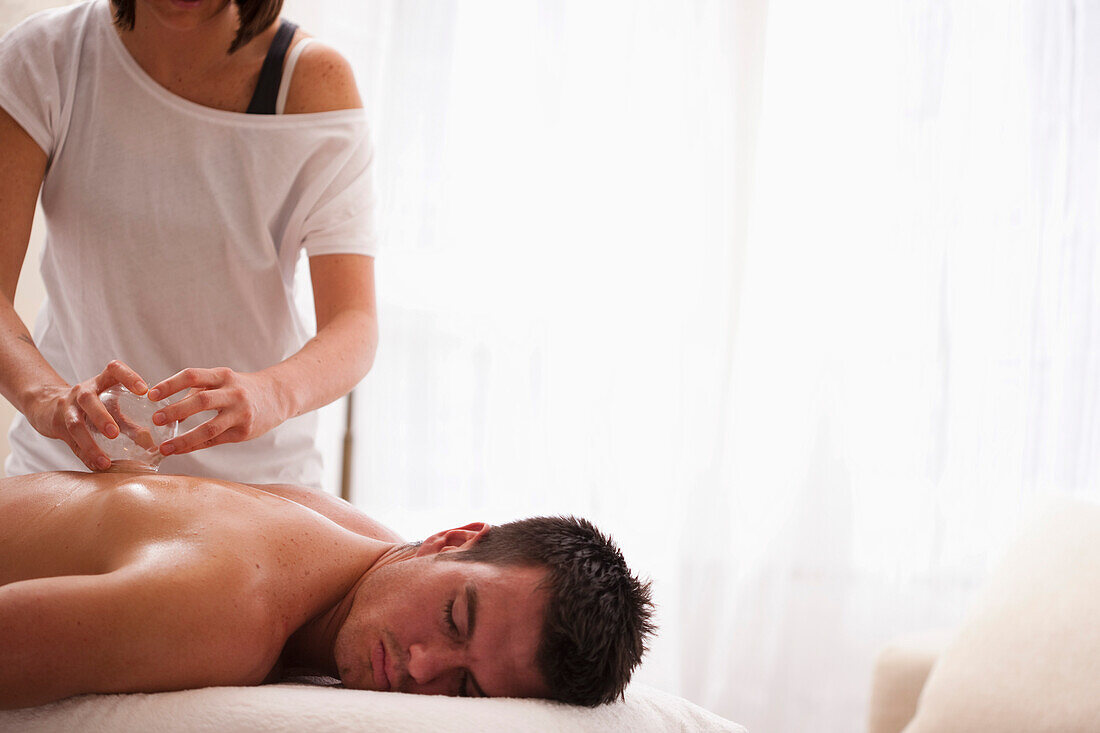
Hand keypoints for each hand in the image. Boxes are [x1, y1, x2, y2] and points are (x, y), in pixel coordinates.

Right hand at [24, 360, 148, 470]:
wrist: (48, 406)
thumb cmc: (91, 407)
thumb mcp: (109, 407)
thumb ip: (131, 425)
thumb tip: (152, 446)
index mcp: (100, 382)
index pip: (114, 369)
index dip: (128, 376)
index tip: (144, 390)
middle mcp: (82, 392)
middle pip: (89, 400)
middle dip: (101, 417)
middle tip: (115, 433)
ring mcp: (67, 407)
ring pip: (75, 424)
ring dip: (89, 444)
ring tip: (105, 461)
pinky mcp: (57, 425)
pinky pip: (70, 441)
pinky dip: (83, 455)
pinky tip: (95, 466)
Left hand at [147, 367, 288, 455]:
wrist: (278, 396)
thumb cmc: (241, 389)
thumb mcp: (222, 381)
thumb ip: (196, 392)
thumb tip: (169, 414)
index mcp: (224, 375)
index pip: (193, 375)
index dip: (170, 385)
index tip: (151, 395)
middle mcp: (233, 393)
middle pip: (201, 400)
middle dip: (175, 410)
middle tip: (155, 419)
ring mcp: (241, 413)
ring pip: (209, 427)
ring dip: (184, 438)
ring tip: (164, 447)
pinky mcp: (244, 431)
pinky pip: (214, 441)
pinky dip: (194, 446)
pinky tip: (179, 450)